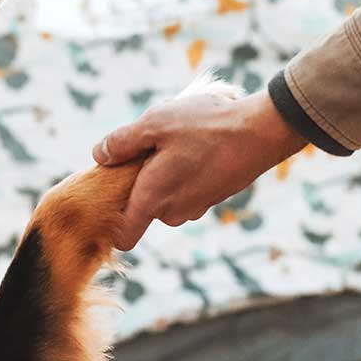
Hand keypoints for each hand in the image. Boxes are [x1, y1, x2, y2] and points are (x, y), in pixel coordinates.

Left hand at [92, 90, 308, 250]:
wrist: (261, 132)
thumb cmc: (206, 126)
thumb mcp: (154, 123)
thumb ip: (121, 142)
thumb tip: (99, 155)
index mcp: (153, 198)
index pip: (125, 237)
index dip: (112, 223)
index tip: (111, 196)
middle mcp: (174, 211)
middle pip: (144, 209)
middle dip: (141, 182)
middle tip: (152, 147)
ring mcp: (196, 206)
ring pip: (167, 197)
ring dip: (165, 174)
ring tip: (178, 142)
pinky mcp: (214, 197)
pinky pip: (187, 190)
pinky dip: (186, 173)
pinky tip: (198, 145)